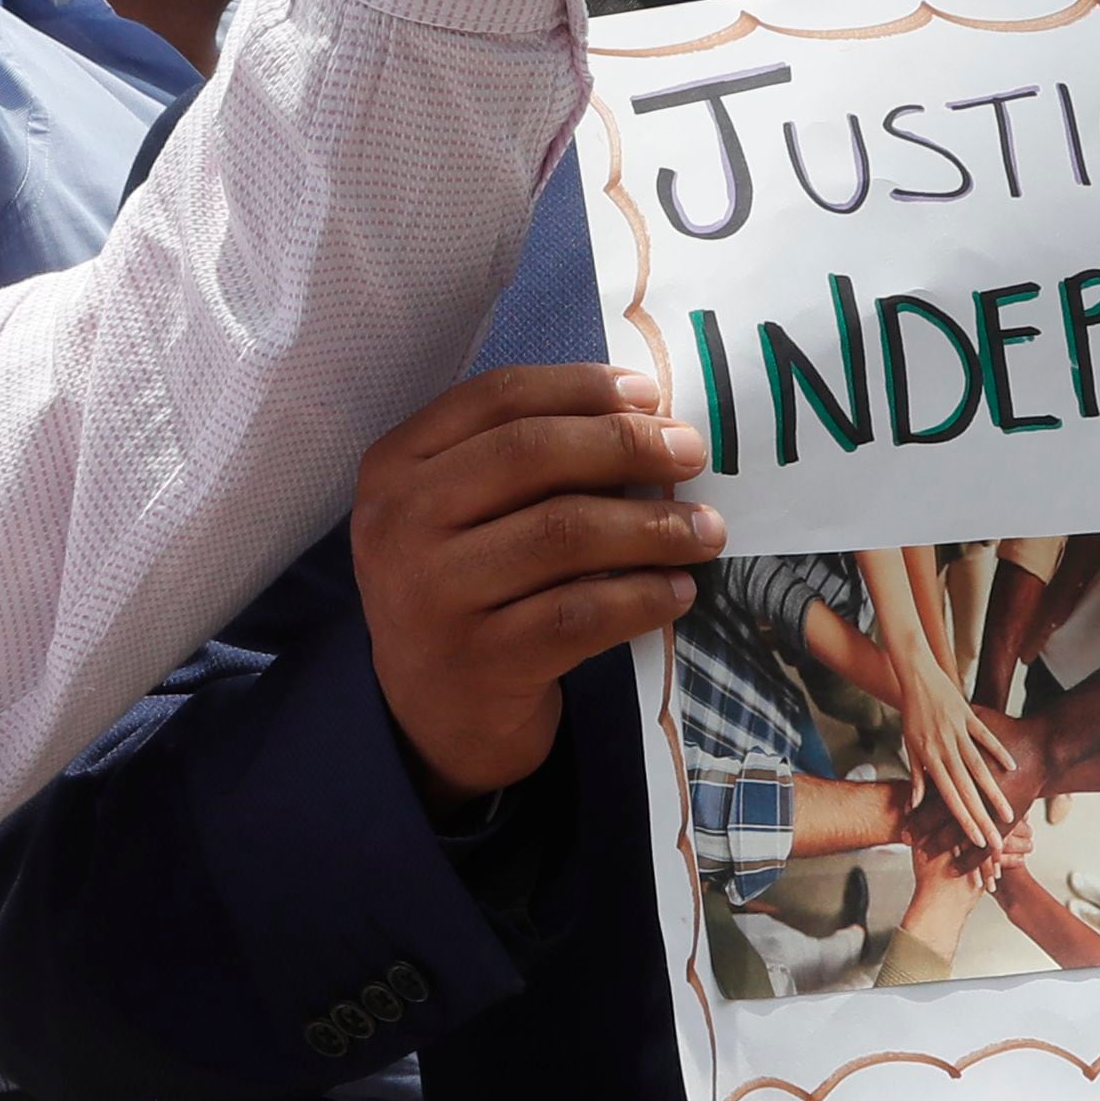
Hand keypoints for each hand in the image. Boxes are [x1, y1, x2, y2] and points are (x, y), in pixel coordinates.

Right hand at [355, 362, 716, 809]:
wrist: (430, 712)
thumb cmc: (467, 584)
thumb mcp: (461, 510)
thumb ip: (523, 458)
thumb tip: (645, 416)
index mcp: (394, 466)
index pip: (494, 398)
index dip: (579, 387)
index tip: (648, 393)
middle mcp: (400, 524)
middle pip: (529, 455)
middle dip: (624, 445)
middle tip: (692, 453)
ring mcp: (433, 596)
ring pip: (563, 534)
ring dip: (651, 525)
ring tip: (705, 529)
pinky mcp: (479, 662)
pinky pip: (581, 615)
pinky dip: (642, 597)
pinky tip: (678, 592)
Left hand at [891, 653, 1023, 852]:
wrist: (917, 674)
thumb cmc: (914, 713)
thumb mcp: (910, 745)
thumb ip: (917, 776)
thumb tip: (915, 806)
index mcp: (930, 758)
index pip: (948, 798)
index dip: (961, 820)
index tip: (975, 841)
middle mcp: (945, 748)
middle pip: (966, 790)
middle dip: (981, 818)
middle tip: (995, 842)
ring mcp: (958, 732)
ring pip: (979, 768)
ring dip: (994, 793)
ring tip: (1009, 815)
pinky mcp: (970, 716)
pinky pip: (986, 737)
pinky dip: (999, 751)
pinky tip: (1013, 768)